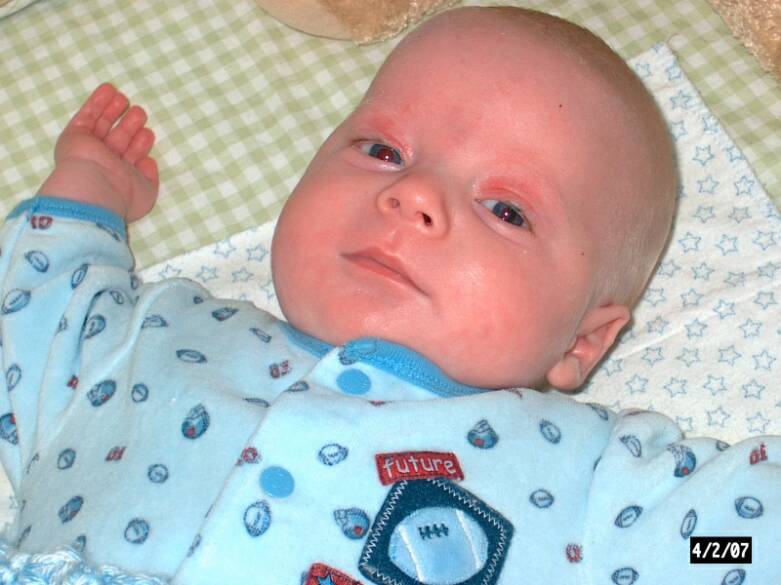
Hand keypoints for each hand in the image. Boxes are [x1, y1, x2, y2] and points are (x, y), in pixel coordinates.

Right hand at [38, 83, 158, 221]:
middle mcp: (104, 162)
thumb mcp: (146, 191)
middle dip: (129, 125)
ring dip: (113, 110)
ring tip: (124, 98)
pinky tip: (107, 89)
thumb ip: (150, 176)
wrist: (94, 188)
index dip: (140, 143)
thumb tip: (148, 162)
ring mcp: (89, 148)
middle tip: (139, 112)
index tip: (148, 133)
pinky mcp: (75, 136)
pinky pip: (86, 116)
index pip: (131, 156)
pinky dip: (96, 102)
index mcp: (120, 177)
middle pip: (117, 137)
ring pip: (102, 124)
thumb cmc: (122, 194)